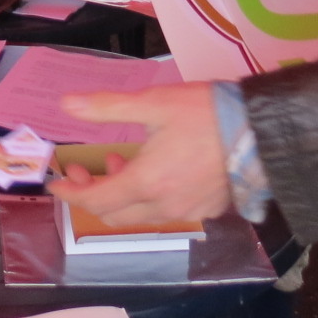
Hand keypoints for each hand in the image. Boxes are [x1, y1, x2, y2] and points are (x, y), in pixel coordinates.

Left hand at [47, 83, 231, 225]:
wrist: (261, 129)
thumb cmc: (206, 113)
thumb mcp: (152, 103)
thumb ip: (106, 107)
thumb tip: (66, 105)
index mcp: (146, 183)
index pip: (96, 201)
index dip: (70, 193)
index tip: (56, 181)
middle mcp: (165, 206)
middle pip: (114, 214)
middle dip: (91, 192)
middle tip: (83, 166)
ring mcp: (188, 212)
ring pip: (140, 214)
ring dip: (121, 192)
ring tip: (119, 161)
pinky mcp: (208, 210)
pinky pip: (167, 212)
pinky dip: (148, 196)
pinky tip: (153, 169)